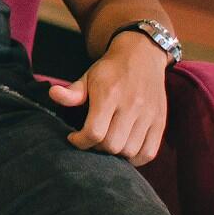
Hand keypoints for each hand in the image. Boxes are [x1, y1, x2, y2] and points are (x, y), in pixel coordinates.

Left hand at [48, 37, 169, 165]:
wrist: (142, 56)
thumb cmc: (110, 70)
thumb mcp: (87, 76)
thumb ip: (72, 92)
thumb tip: (53, 94)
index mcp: (109, 95)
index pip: (94, 132)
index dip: (80, 141)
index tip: (74, 137)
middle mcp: (131, 106)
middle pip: (112, 145)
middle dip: (96, 148)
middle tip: (91, 140)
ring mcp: (148, 115)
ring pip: (129, 151)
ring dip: (115, 154)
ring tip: (107, 143)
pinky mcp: (160, 122)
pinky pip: (148, 152)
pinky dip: (135, 158)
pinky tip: (124, 149)